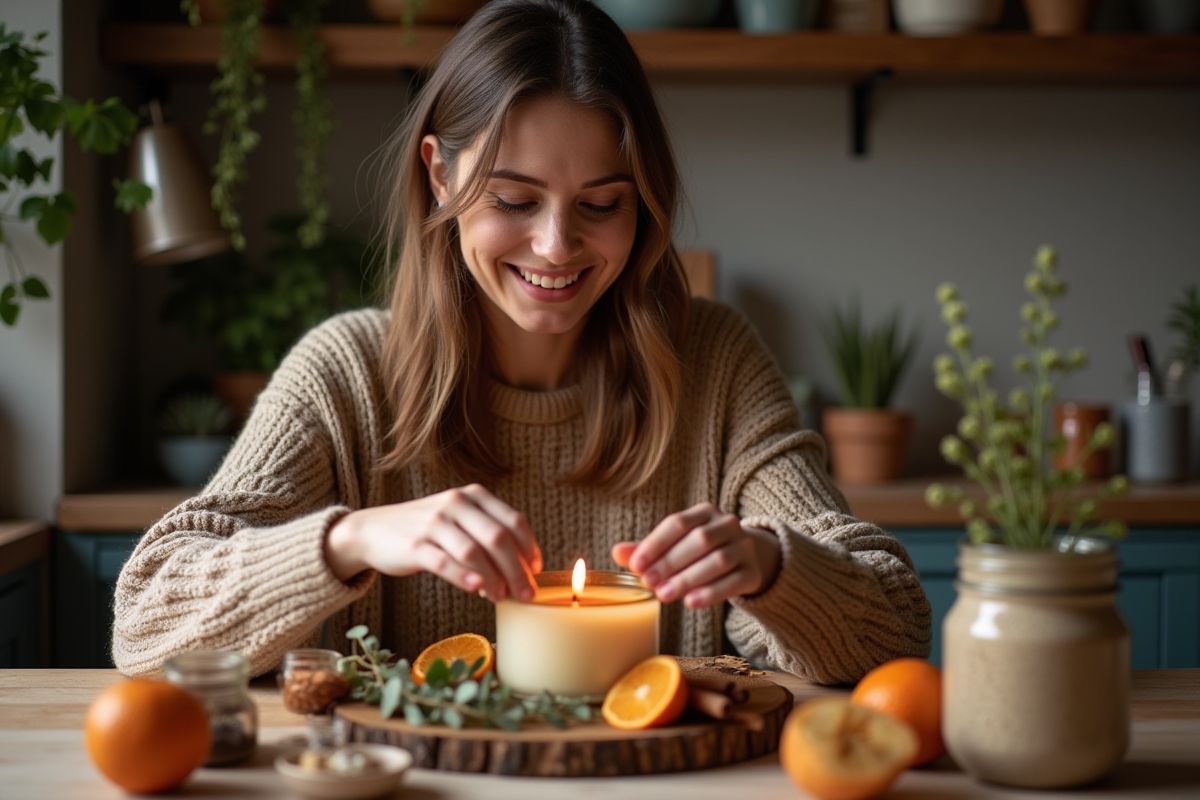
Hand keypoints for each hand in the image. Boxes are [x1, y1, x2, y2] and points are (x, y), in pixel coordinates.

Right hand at [323, 484, 541, 601]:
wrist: (373, 530)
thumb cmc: (426, 530)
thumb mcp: (459, 521)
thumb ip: (487, 538)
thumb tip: (520, 572)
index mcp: (473, 496)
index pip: (513, 521)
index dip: (530, 548)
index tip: (536, 572)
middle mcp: (455, 504)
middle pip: (498, 538)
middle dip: (517, 569)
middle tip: (526, 593)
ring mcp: (434, 523)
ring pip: (473, 551)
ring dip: (493, 578)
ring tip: (500, 597)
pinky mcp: (414, 545)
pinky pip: (444, 562)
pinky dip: (464, 576)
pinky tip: (476, 589)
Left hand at [611, 503, 779, 608]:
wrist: (748, 559)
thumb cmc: (702, 551)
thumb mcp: (676, 545)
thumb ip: (649, 549)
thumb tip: (618, 552)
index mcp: (704, 512)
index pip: (678, 523)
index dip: (656, 544)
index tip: (636, 565)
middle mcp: (727, 524)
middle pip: (699, 540)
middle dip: (670, 563)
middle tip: (648, 583)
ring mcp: (744, 547)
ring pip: (718, 560)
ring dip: (688, 579)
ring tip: (664, 595)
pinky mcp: (753, 572)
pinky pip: (734, 581)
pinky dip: (712, 592)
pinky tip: (691, 602)